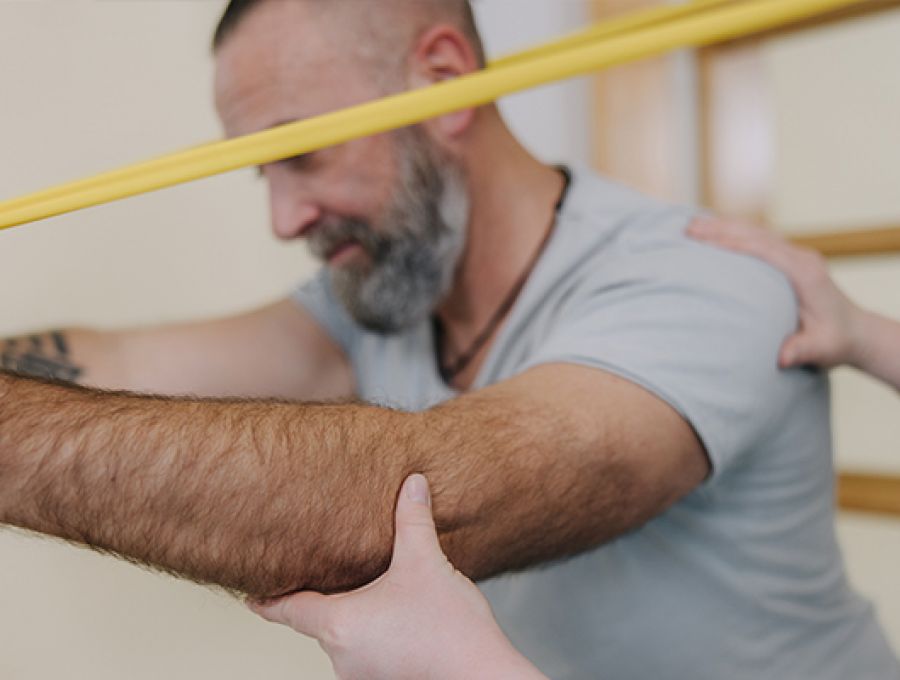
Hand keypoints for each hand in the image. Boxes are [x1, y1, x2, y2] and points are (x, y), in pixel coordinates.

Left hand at [250, 474, 546, 679]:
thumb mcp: (426, 564)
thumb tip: (412, 484)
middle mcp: (342, 656)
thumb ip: (413, 521)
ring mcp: (362, 675)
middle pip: (321, 621)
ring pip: (347, 638)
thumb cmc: (450, 631)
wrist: (484, 676)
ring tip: (380, 595)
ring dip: (357, 618)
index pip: (288, 610)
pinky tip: (400, 620)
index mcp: (339, 625)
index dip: (268, 599)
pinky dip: (375, 635)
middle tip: (335, 572)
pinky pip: (367, 654)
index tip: (250, 595)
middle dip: (330, 598)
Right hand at [688, 217, 867, 369]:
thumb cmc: (837, 341)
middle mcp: (801, 258)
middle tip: (688, 227)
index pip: (764, 250)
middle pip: (756, 235)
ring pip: (755, 233)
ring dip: (724, 227)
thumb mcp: (823, 349)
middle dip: (720, 229)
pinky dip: (734, 234)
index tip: (703, 240)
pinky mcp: (789, 260)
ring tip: (691, 225)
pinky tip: (714, 234)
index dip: (733, 243)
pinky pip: (758, 241)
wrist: (856, 332)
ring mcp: (796, 256)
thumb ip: (803, 350)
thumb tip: (782, 358)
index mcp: (805, 273)